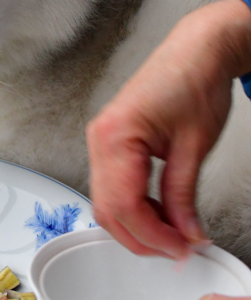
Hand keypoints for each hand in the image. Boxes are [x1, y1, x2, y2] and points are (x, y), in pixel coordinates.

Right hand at [87, 0, 250, 258]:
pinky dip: (134, 207)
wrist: (198, 50)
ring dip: (137, 224)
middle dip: (141, 237)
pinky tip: (160, 213)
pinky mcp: (112, 142)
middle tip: (177, 249)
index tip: (180, 248)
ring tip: (173, 232)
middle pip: (107, 210)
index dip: (153, 236)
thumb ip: (184, 196)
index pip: (124, 206)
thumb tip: (185, 232)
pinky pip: (113, 186)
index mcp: (115, 135)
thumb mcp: (195, 146)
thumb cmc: (194, 80)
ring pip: (106, 202)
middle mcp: (100, 137)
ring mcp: (102, 140)